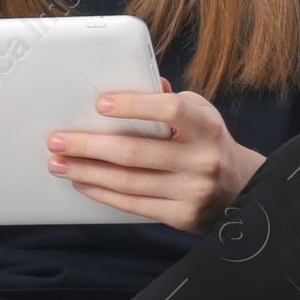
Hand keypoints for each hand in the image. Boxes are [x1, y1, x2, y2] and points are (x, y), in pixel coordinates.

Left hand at [46, 77, 266, 233]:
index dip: (133, 106)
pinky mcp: (182, 216)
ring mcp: (192, 191)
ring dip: (86, 172)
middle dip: (89, 146)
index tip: (99, 104)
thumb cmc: (209, 141)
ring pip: (128, 181)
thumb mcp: (199, 113)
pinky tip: (83, 182)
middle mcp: (202, 160)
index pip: (169, 111)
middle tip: (56, 141)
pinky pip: (133, 204)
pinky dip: (103, 193)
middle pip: (135, 152)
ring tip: (58, 163)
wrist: (243, 187)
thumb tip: (128, 83)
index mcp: (206, 126)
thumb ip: (167, 101)